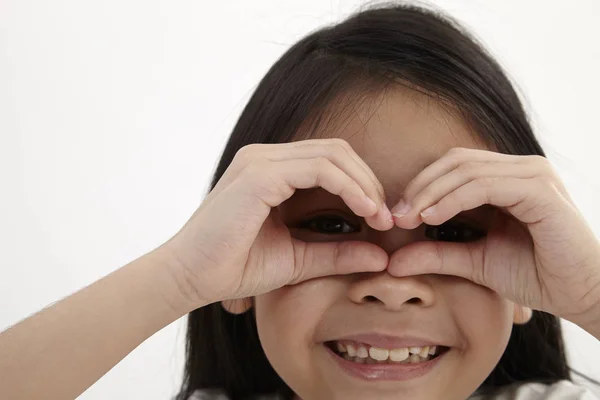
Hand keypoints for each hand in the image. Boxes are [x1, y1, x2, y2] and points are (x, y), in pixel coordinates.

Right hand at [162, 139, 392, 307]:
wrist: (191, 278)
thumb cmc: (236, 267)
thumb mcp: (299, 259)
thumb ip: (337, 253)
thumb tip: (382, 255)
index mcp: (272, 170)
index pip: (330, 161)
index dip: (362, 185)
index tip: (381, 220)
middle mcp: (266, 157)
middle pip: (337, 150)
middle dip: (369, 181)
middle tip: (386, 217)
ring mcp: (261, 161)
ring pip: (332, 154)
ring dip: (363, 183)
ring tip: (379, 217)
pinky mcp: (259, 174)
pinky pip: (318, 168)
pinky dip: (348, 187)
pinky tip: (363, 211)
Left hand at [387, 147, 599, 324]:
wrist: (581, 295)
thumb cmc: (536, 275)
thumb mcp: (474, 261)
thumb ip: (437, 254)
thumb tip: (393, 262)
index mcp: (507, 178)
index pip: (453, 166)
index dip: (420, 187)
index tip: (396, 217)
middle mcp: (521, 168)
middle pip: (455, 161)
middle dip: (420, 187)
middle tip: (396, 217)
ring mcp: (533, 174)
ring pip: (466, 169)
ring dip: (430, 193)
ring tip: (408, 218)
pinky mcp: (540, 190)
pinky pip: (485, 185)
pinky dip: (453, 199)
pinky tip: (431, 217)